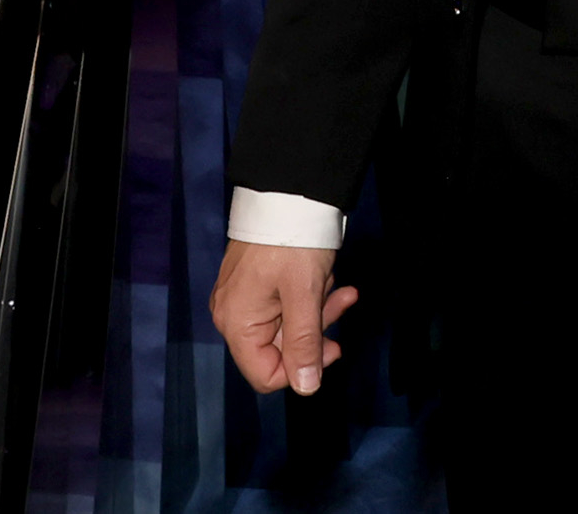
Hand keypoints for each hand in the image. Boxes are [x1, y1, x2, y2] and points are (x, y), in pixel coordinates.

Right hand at [210, 240, 357, 395]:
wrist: (289, 188)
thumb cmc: (294, 242)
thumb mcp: (305, 294)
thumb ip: (304, 343)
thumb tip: (306, 389)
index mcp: (236, 323)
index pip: (265, 374)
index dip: (302, 369)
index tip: (334, 346)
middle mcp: (233, 314)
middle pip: (278, 347)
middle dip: (316, 327)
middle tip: (344, 301)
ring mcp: (243, 296)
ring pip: (286, 322)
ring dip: (318, 307)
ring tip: (339, 283)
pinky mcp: (257, 280)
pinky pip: (285, 301)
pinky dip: (309, 293)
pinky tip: (328, 274)